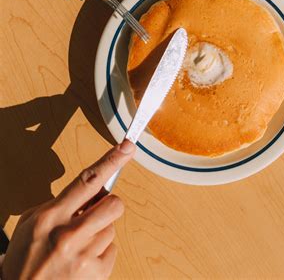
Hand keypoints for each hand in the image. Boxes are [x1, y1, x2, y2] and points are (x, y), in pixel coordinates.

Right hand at [2, 140, 135, 279]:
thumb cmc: (23, 261)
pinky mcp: (95, 274)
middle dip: (107, 206)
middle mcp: (69, 234)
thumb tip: (88, 192)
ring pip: (112, 228)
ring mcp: (84, 255)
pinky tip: (82, 260)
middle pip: (113, 204)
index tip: (127, 148)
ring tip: (78, 245)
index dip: (111, 161)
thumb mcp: (30, 223)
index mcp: (52, 216)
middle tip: (92, 215)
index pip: (88, 180)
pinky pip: (111, 250)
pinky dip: (100, 253)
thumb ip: (59, 204)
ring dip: (99, 233)